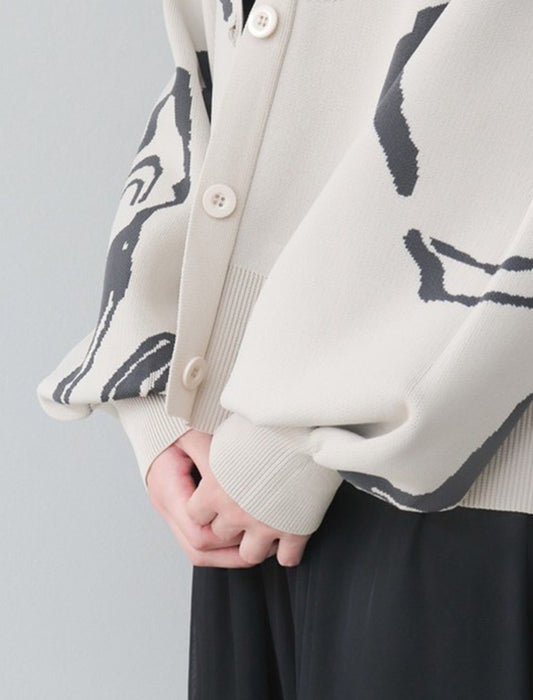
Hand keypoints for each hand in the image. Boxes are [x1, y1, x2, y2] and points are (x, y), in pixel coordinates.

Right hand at [147, 433, 266, 567]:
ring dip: (229, 554)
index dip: (228, 536)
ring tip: (260, 547)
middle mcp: (167, 506)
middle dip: (232, 553)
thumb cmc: (175, 428)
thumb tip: (238, 480)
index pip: (197, 532)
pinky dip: (222, 545)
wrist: (153, 425)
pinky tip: (245, 537)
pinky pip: (199, 540)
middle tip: (265, 544)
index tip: (254, 527)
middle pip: (197, 549)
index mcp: (168, 491)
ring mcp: (172, 512)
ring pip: (198, 551)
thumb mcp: (196, 438)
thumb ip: (215, 460)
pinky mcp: (181, 511)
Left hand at [178, 430, 311, 567]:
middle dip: (231, 525)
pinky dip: (288, 551)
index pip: (195, 515)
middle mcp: (236, 512)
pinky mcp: (296, 530)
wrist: (304, 430)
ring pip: (251, 555)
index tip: (215, 499)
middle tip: (242, 509)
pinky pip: (287, 558)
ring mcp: (266, 525)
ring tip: (263, 526)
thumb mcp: (225, 435)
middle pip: (222, 536)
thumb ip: (208, 450)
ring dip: (256, 544)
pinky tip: (289, 536)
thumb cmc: (262, 428)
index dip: (205, 507)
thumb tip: (195, 442)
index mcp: (214, 490)